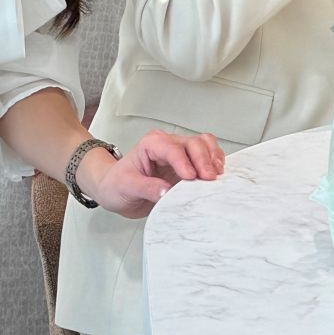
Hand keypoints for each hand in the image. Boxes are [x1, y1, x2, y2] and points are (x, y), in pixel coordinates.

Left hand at [77, 130, 226, 218]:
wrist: (115, 190)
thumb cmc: (117, 185)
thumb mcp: (126, 187)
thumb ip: (146, 188)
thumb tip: (166, 191)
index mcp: (151, 144)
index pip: (172, 148)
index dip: (183, 162)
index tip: (190, 177)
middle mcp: (168, 144)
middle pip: (193, 143)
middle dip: (203, 160)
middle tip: (209, 179)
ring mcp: (180, 153)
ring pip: (204, 144)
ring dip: (212, 158)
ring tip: (216, 175)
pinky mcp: (188, 164)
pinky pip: (207, 155)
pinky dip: (215, 162)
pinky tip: (217, 173)